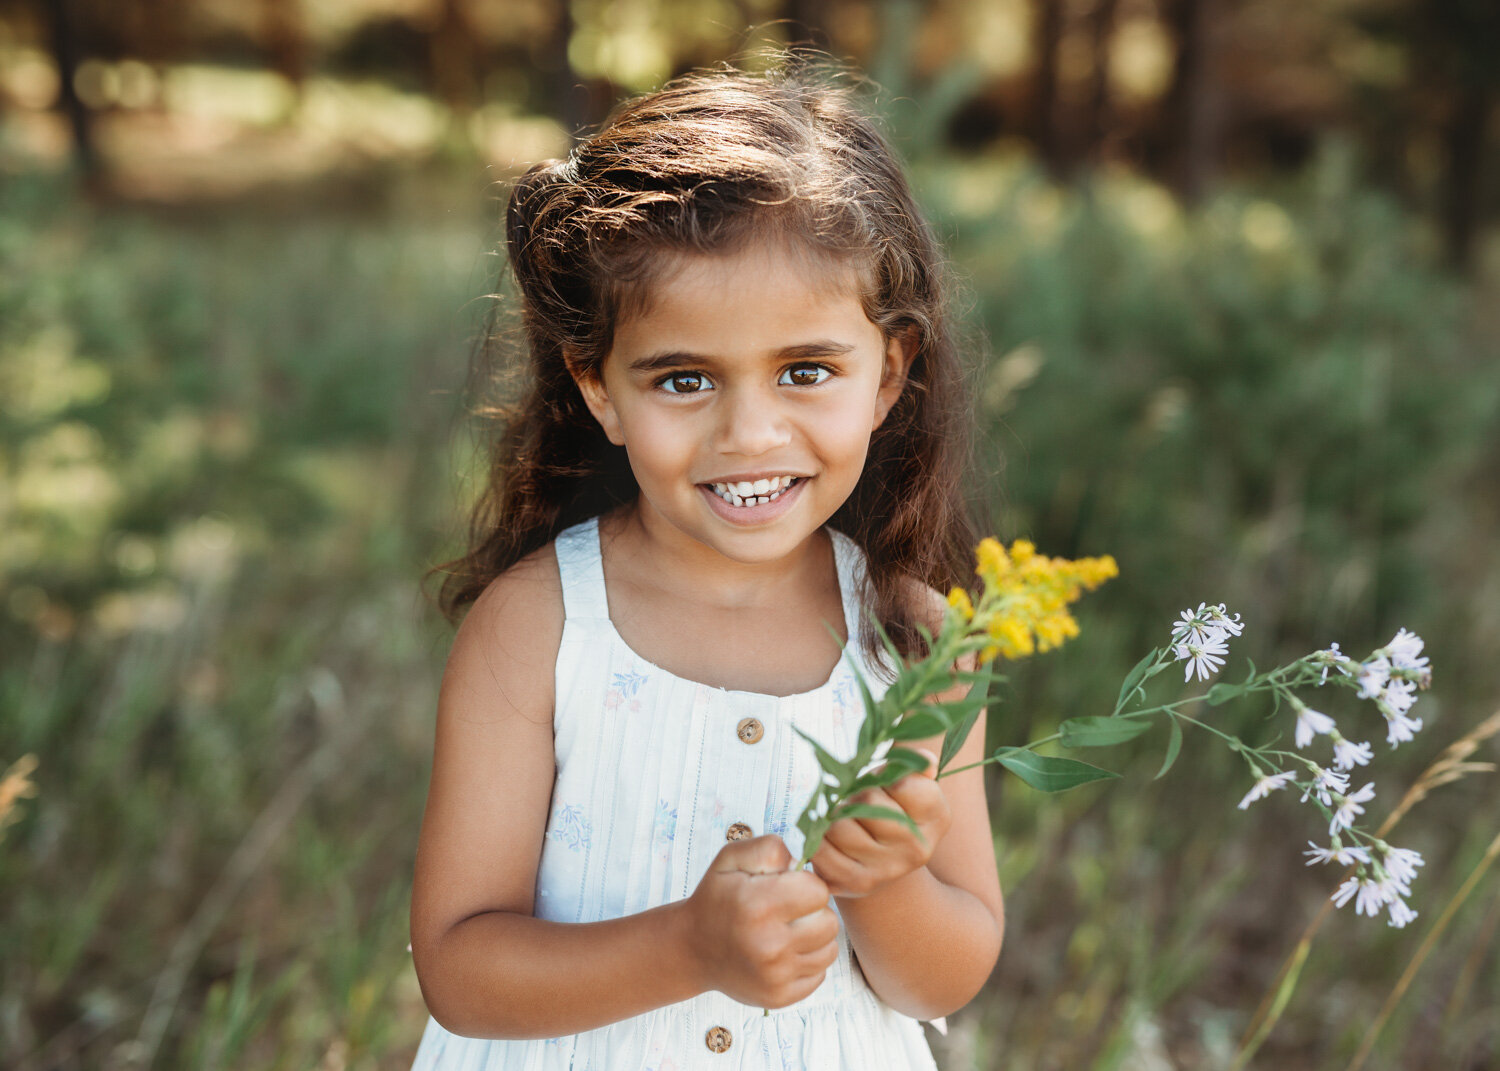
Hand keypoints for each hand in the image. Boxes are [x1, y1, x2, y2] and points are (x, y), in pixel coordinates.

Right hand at [681, 834, 839, 1007]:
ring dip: (814, 938)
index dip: (805, 885)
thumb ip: (770, 847)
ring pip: (829, 949)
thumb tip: (802, 864)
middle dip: (813, 912)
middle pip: (829, 922)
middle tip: (788, 912)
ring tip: (788, 931)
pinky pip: (820, 974)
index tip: (787, 888)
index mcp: (757, 905)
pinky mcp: (779, 997)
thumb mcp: (732, 858)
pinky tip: (785, 953)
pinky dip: (807, 962)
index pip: (818, 891)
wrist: (693, 949)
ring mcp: (774, 976)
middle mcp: (768, 944)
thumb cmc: (718, 897)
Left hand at [807, 748, 951, 898]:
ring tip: (844, 817)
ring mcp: (887, 870)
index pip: (903, 784)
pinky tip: (830, 836)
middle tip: (857, 798)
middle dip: (855, 793)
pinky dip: (819, 837)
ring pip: (839, 826)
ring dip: (833, 815)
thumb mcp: (910, 782)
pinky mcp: (857, 883)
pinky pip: (821, 850)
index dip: (885, 775)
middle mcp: (916, 849)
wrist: (887, 860)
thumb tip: (926, 762)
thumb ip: (913, 765)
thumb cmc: (894, 807)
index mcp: (936, 817)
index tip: (885, 783)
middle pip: (867, 802)